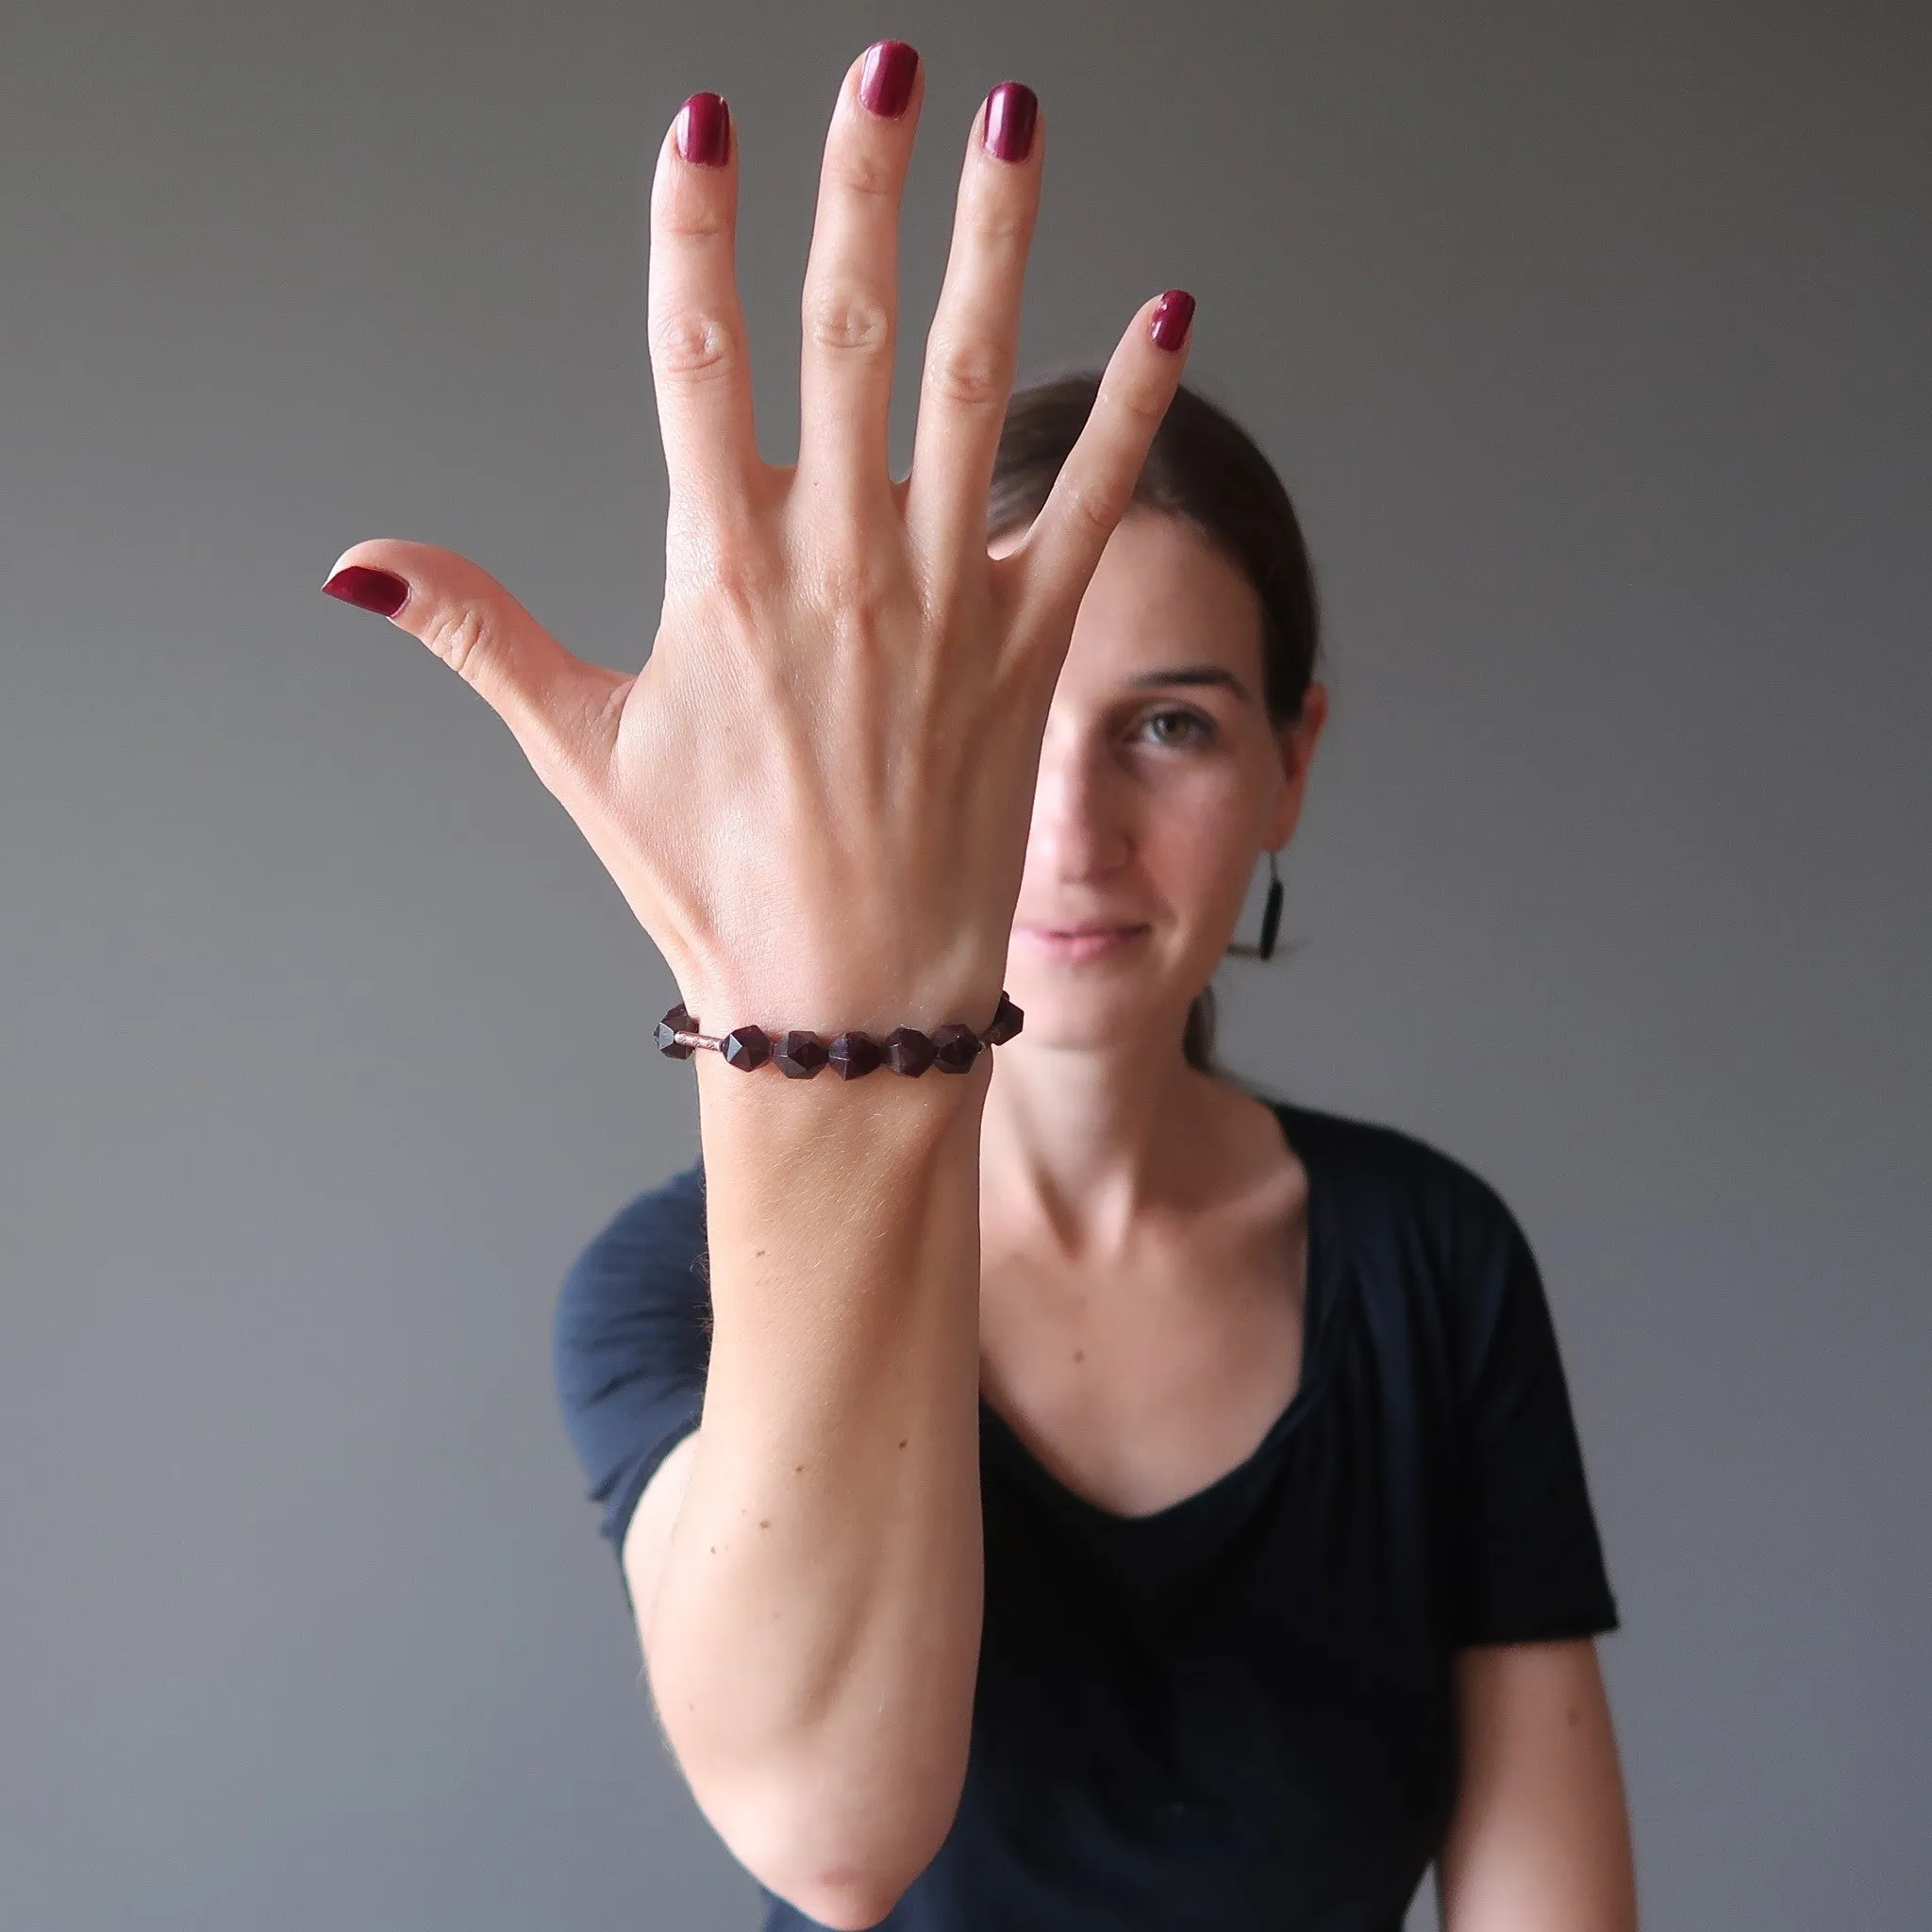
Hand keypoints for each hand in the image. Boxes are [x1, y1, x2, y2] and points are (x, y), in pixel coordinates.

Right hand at [322, 44, 1192, 1042]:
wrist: (849, 1002)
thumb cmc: (721, 890)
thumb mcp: (583, 755)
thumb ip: (483, 636)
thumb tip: (364, 564)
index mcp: (721, 578)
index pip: (698, 361)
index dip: (696, 233)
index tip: (702, 125)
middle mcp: (837, 568)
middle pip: (845, 334)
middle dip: (862, 186)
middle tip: (885, 69)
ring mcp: (942, 603)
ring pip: (975, 385)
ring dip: (996, 243)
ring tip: (1015, 120)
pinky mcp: (1025, 649)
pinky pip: (1088, 506)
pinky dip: (1134, 411)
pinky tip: (1170, 313)